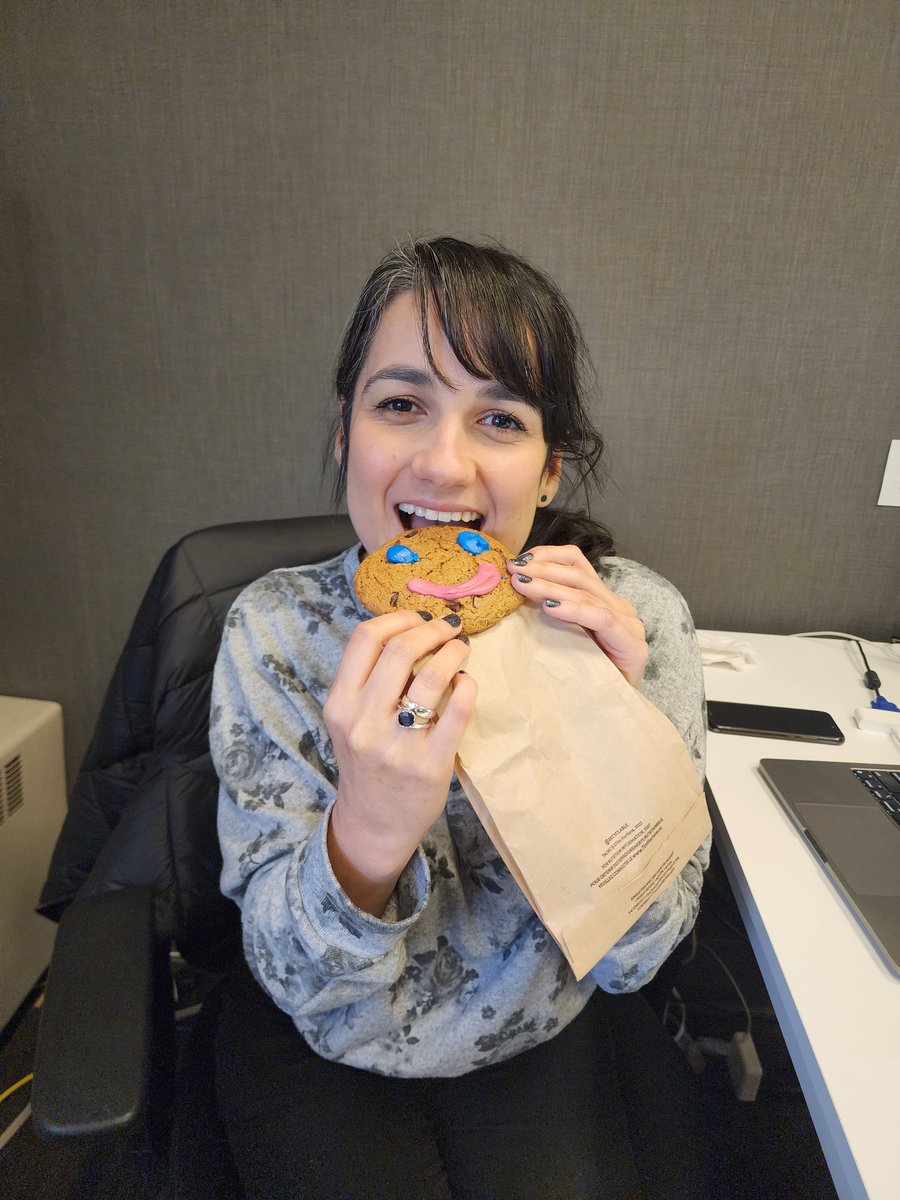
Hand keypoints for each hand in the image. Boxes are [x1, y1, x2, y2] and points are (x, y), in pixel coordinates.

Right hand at [323, 610, 476, 913]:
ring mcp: (397, 745)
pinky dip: (467, 685)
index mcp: (340, 704)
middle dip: (432, 629)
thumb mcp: (349, 719)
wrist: (374, 822)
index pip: (365, 639)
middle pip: (401, 649)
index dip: (397, 618)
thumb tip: (410, 627)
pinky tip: (467, 683)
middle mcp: (363, 722)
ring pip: (432, 675)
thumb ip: (369, 680)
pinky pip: (457, 709)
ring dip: (453, 651)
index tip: (418, 618)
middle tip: (449, 629)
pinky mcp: (431, 764)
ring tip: (460, 649)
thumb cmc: (367, 761)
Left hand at [507, 545, 648, 687]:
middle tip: (513, 570)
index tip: (518, 559)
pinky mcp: (632, 644)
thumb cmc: (580, 676)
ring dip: (550, 587)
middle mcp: (619, 606)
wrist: (609, 712)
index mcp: (603, 600)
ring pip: (586, 594)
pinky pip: (601, 618)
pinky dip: (574, 610)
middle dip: (543, 569)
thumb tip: (514, 587)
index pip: (577, 564)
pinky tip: (550, 607)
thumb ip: (551, 609)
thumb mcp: (561, 635)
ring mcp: (629, 624)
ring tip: (523, 584)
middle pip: (579, 575)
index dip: (548, 556)